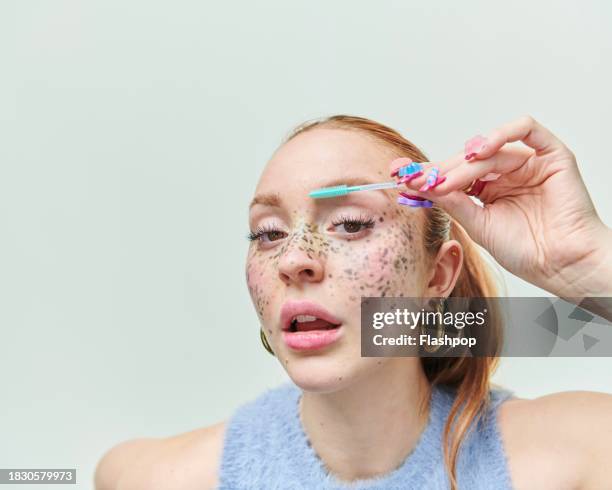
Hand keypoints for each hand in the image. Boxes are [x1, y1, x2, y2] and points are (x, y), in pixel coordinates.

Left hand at [392, 115, 611, 298]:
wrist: (561, 264)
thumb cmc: (526, 250)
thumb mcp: (478, 224)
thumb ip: (453, 202)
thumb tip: (420, 185)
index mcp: (488, 191)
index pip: (454, 175)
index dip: (430, 174)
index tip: (402, 176)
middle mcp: (506, 174)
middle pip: (467, 161)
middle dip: (441, 169)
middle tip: (418, 179)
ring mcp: (528, 163)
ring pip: (490, 152)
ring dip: (464, 165)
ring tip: (447, 182)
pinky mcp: (552, 155)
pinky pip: (527, 130)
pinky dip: (502, 133)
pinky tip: (480, 150)